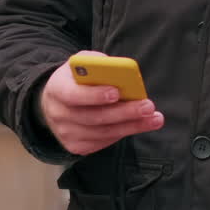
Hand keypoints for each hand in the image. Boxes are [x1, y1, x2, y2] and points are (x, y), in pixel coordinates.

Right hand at [39, 51, 164, 154]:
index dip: (94, 95)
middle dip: (124, 112)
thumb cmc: (76, 78)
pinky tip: (139, 125)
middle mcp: (58, 114)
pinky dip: (123, 133)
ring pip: (102, 133)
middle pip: (94, 117)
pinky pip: (103, 142)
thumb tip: (122, 71)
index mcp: (57, 89)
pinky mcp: (76, 146)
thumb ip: (98, 64)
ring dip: (131, 126)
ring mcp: (66, 133)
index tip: (117, 92)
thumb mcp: (82, 63)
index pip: (74, 95)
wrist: (55, 102)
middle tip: (148, 106)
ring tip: (154, 118)